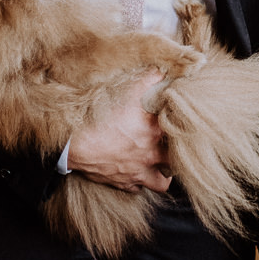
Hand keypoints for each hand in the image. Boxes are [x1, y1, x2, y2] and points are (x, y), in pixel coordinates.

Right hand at [67, 71, 170, 192]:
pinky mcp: (123, 182)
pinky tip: (136, 171)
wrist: (76, 144)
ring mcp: (138, 172)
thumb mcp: (127, 92)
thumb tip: (162, 71)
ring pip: (161, 181)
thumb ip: (149, 79)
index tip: (179, 120)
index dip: (182, 126)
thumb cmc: (100, 117)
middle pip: (176, 161)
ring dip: (163, 173)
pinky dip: (139, 181)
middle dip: (176, 154)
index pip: (180, 132)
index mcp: (155, 132)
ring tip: (160, 163)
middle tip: (172, 144)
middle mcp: (151, 155)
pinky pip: (137, 188)